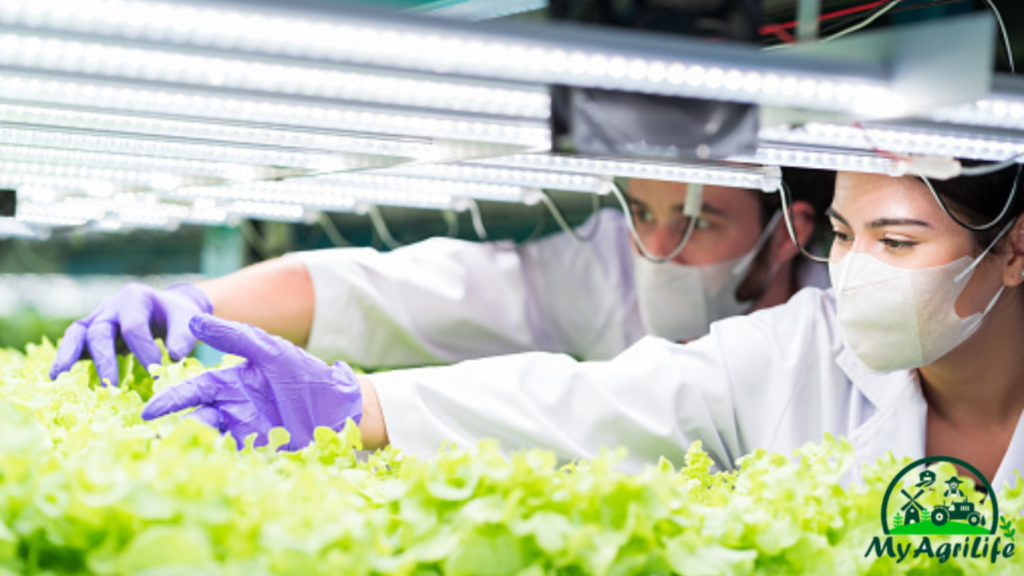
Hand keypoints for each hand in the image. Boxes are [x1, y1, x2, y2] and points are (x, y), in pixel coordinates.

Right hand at [50, 283, 211, 385]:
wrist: (167, 309)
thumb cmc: (177, 315)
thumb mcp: (188, 318)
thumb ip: (184, 335)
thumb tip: (174, 357)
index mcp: (135, 298)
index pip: (134, 326)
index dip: (143, 350)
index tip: (157, 373)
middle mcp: (111, 306)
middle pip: (100, 331)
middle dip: (105, 359)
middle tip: (111, 386)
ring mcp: (98, 318)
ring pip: (78, 333)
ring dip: (69, 355)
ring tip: (60, 377)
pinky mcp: (90, 332)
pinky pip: (74, 342)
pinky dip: (65, 357)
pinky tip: (57, 377)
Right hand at [141, 314, 361, 450]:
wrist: (342, 410)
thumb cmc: (308, 376)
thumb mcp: (273, 352)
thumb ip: (237, 337)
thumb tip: (197, 319)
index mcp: (232, 382)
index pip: (194, 391)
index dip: (171, 400)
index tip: (149, 413)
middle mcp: (232, 408)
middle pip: (195, 419)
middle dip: (176, 430)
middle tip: (155, 444)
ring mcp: (243, 432)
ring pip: (209, 442)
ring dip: (194, 449)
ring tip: (180, 459)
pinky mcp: (257, 453)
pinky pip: (229, 460)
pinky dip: (215, 465)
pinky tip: (207, 470)